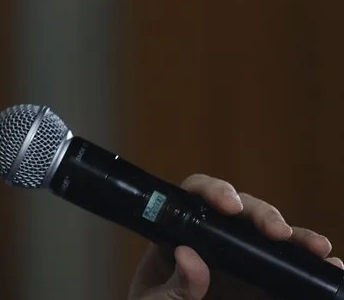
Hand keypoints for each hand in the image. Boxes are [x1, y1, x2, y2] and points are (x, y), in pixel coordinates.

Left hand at [127, 174, 342, 298]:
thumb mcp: (153, 299)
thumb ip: (171, 283)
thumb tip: (188, 255)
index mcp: (179, 233)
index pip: (197, 195)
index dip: (214, 190)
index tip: (228, 205)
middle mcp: (213, 239)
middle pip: (242, 212)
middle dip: (263, 214)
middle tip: (277, 231)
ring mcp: (241, 260)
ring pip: (271, 237)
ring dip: (297, 237)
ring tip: (318, 248)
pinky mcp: (262, 284)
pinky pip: (288, 270)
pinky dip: (310, 267)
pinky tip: (329, 267)